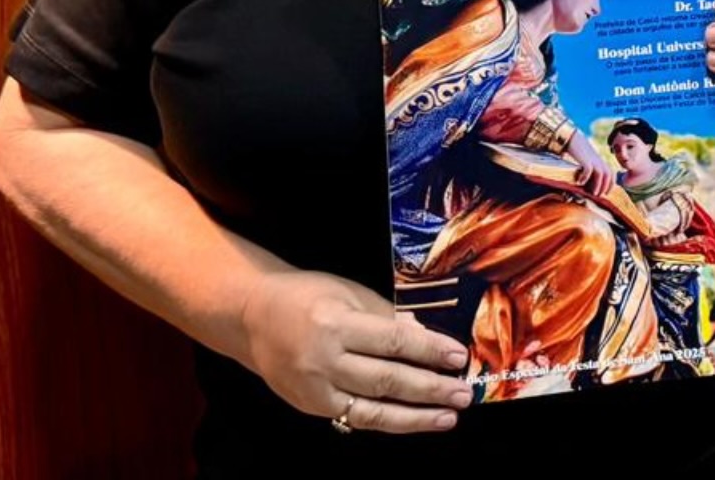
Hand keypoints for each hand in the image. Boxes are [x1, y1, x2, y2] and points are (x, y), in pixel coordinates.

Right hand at [236, 268, 470, 432]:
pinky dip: (388, 420)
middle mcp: (325, 360)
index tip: (458, 357)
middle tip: (462, 392)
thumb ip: (387, 317)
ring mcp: (315, 389)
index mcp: (336, 323)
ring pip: (373, 409)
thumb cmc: (306, 296)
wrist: (252, 318)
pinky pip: (356, 417)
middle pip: (387, 379)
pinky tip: (415, 420)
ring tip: (448, 416)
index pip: (393, 342)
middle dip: (430, 388)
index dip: (429, 351)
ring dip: (416, 416)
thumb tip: (426, 337)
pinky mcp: (311, 408)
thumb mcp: (349, 293)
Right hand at [567, 132, 616, 198]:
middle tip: (598, 196)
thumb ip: (593, 170)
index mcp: (602, 162)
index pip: (612, 174)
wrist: (574, 139)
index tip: (606, 194)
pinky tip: (579, 182)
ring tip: (592, 194)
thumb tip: (590, 184)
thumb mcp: (589, 161)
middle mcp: (599, 161)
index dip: (611, 185)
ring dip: (597, 185)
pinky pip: (588, 169)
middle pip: (608, 175)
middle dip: (605, 187)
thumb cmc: (581, 153)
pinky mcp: (584, 158)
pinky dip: (585, 177)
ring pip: (601, 174)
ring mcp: (592, 159)